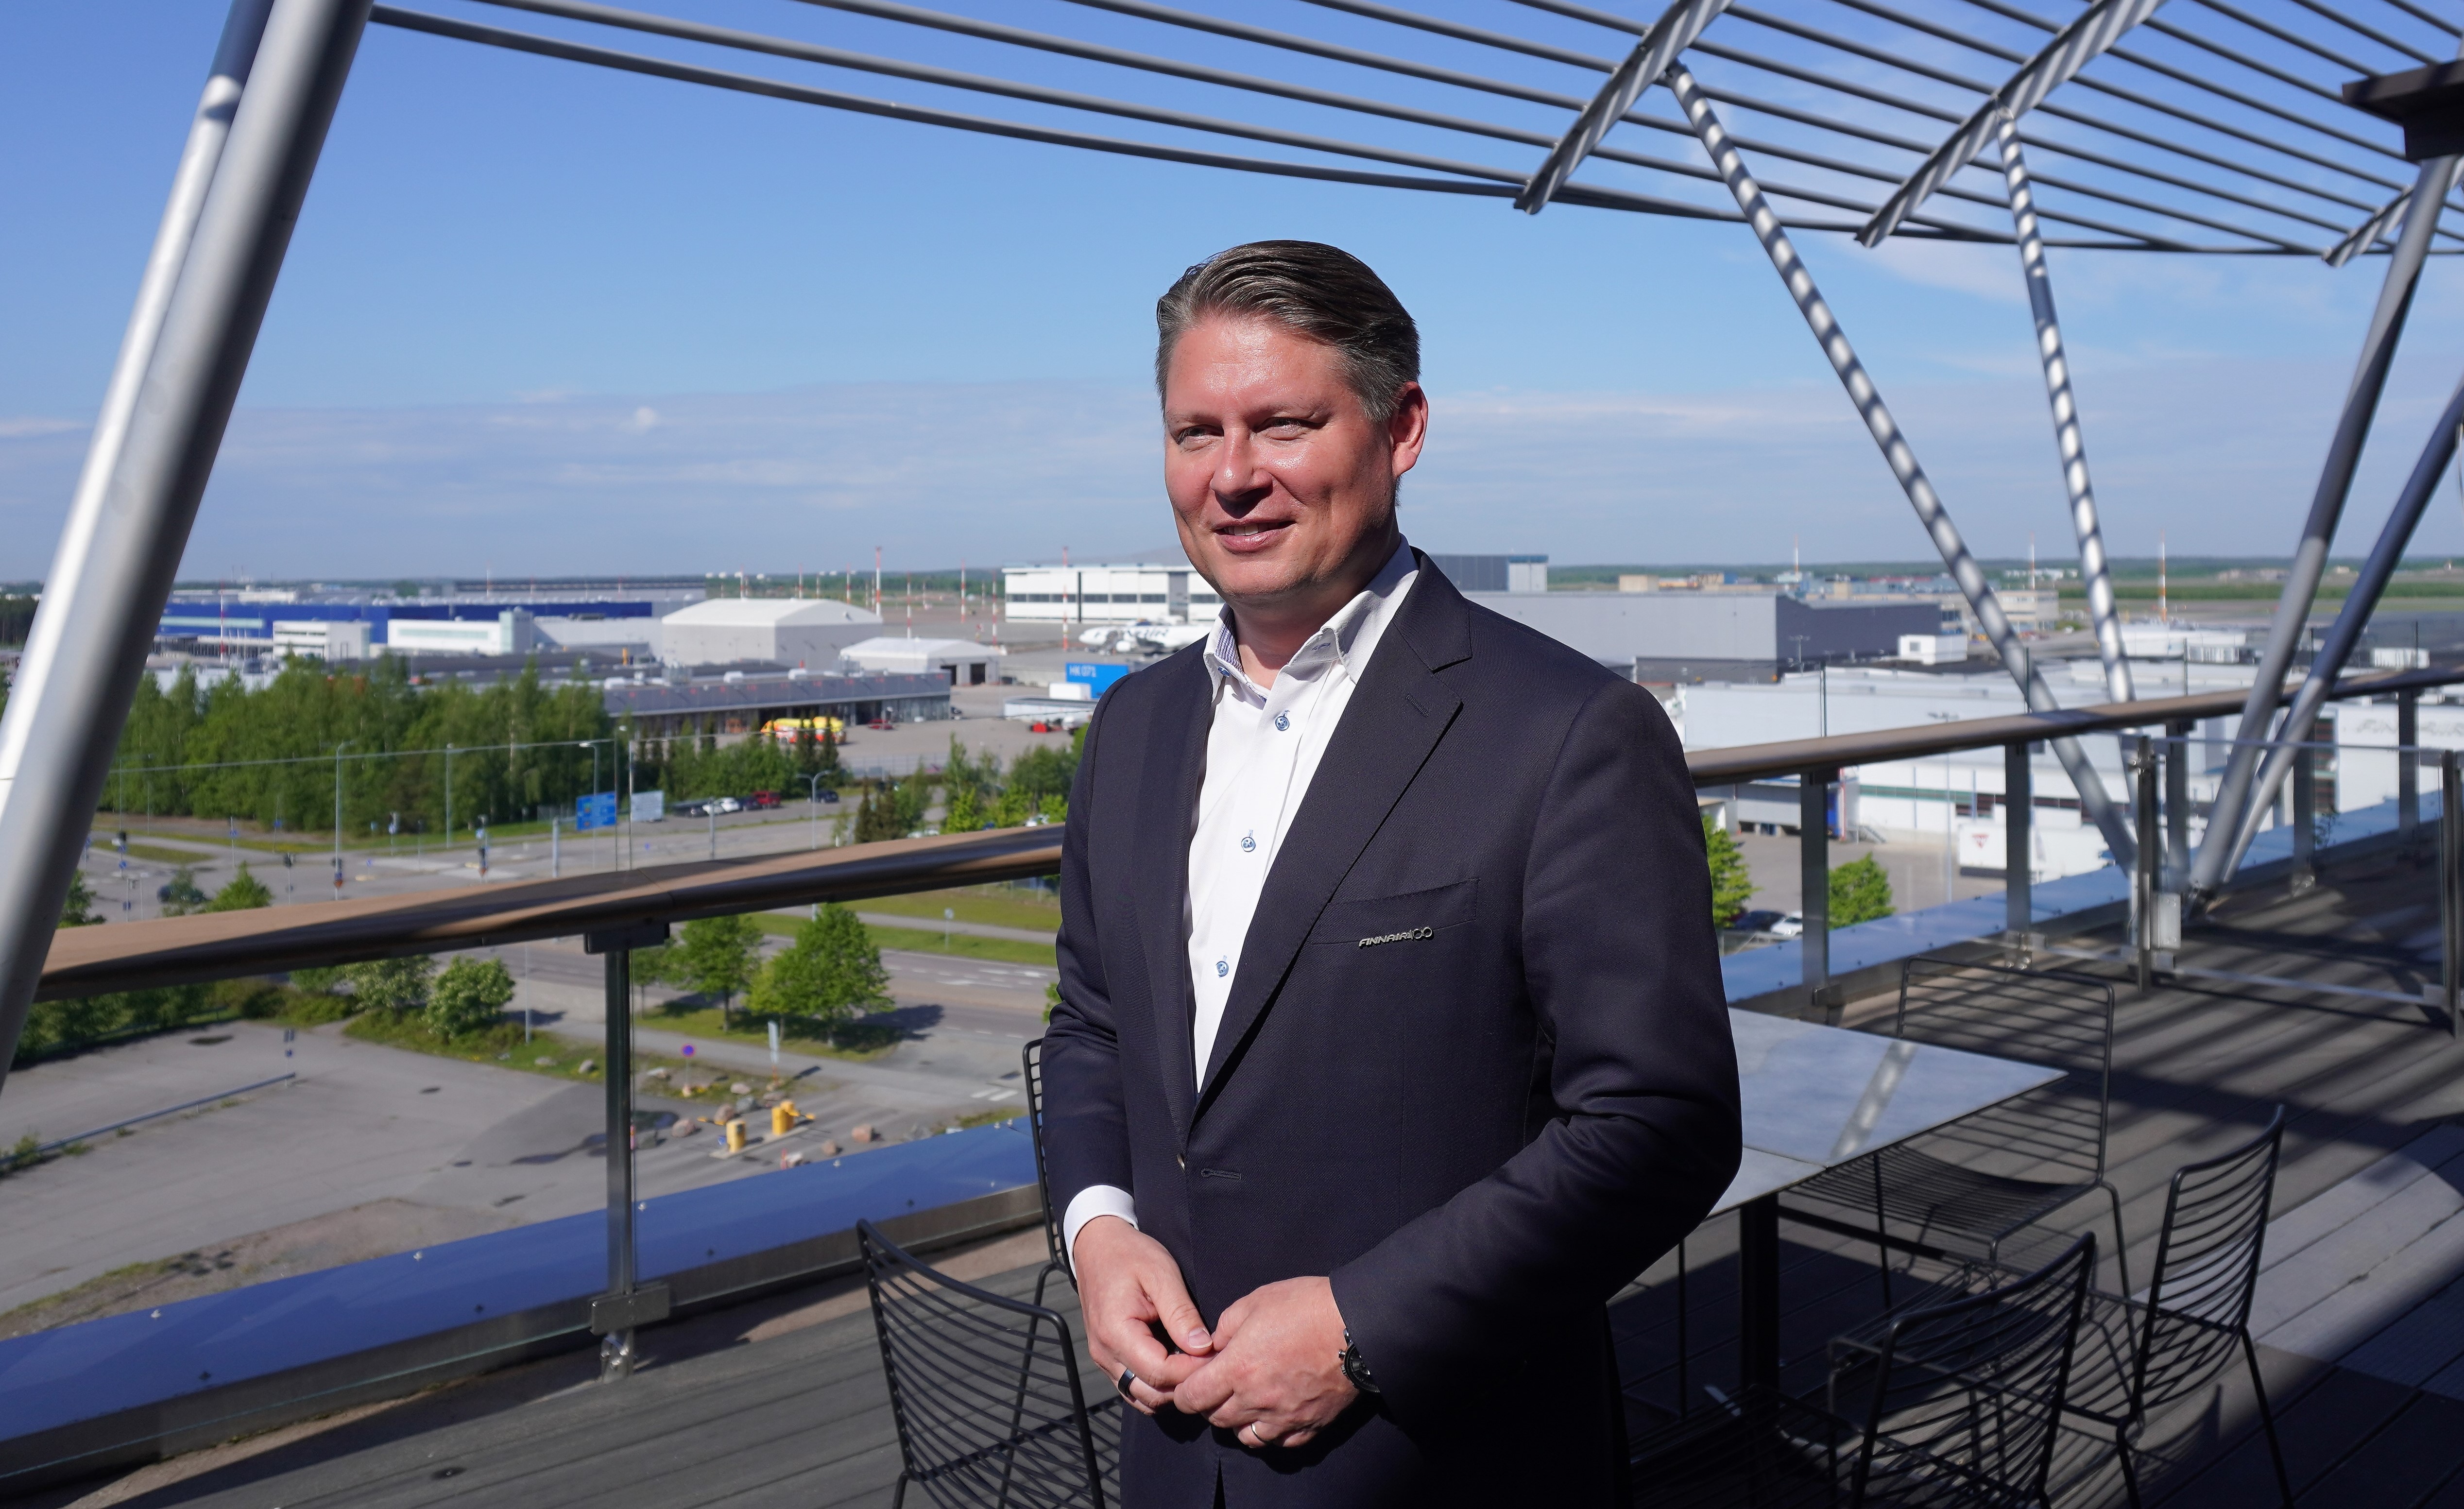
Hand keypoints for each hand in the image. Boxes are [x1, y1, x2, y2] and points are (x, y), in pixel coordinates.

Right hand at [1074, 1216, 1213, 1413]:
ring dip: (1171, 1389)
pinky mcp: (1108, 1358)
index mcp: (1116, 1332)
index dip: (1192, 1371)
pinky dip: (1156, 1385)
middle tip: (1212, 1364)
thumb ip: (1181, 1314)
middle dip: (1184, 1384)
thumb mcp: (1162, 1274)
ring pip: (1142, 1396)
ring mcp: (1104, 1359)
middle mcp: (1105, 1353)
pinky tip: (1176, 1365)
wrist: (1097, 1246)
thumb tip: (1203, 1347)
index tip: (1217, 1356)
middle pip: (1151, 1393)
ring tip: (1195, 1365)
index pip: (1160, 1372)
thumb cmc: (1130, 1255)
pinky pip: (1133, 1387)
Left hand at [1171, 1277, 1355, 1449]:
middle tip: (1216, 1387)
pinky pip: (1280, 1442)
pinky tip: (1273, 1415)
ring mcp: (1284, 1417)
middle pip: (1217, 1419)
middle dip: (1209, 1405)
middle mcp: (1256, 1400)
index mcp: (1237, 1369)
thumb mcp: (1255, 1301)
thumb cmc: (1305, 1306)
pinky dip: (1270, 1432)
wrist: (1356, 1324)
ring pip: (1246, 1437)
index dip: (1183, 1393)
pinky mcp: (1310, 1424)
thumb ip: (1226, 1326)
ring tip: (1244, 1402)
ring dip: (1238, 1422)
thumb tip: (1215, 1346)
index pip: (1193, 1397)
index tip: (1187, 1383)